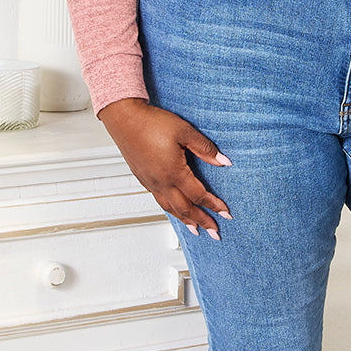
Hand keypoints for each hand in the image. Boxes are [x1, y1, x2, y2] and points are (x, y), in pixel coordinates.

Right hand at [99, 98, 231, 239]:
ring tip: (195, 229)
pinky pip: (159, 200)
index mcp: (174, 173)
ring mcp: (150, 182)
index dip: (214, 205)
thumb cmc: (152, 123)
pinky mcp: (142, 178)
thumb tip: (224, 161)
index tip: (225, 213)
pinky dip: (170, 209)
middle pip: (185, 209)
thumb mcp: (185, 131)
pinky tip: (173, 208)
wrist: (124, 118)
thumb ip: (205, 149)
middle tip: (214, 232)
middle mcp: (161, 182)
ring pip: (170, 208)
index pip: (199, 195)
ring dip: (185, 220)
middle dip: (202, 221)